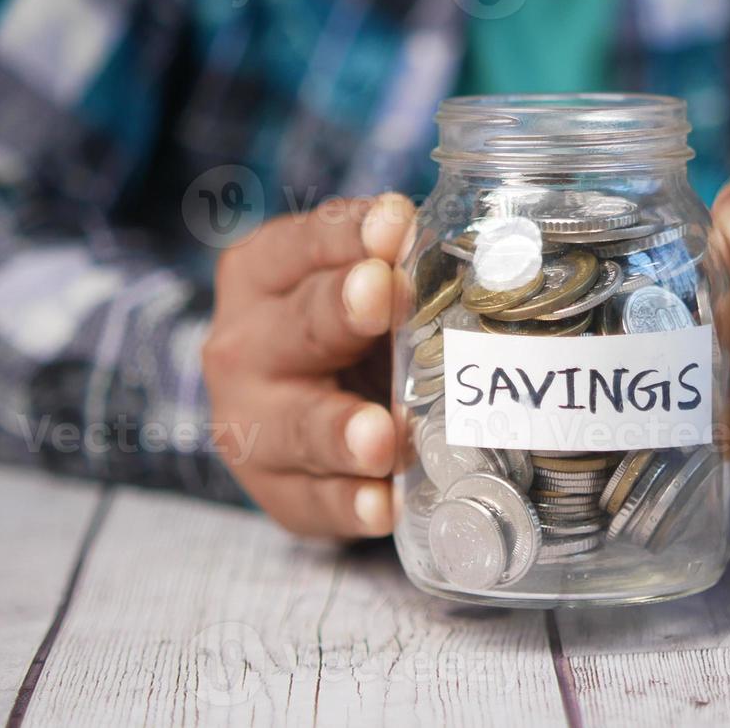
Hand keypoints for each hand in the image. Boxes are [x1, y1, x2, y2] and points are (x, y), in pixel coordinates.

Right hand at [202, 193, 414, 538]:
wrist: (303, 419)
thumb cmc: (348, 333)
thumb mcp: (360, 286)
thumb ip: (400, 265)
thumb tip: (486, 248)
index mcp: (261, 274)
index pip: (303, 244)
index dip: (349, 234)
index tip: (396, 224)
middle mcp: (244, 345)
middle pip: (299, 325)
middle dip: (341, 311)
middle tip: (382, 295)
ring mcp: (252, 424)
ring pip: (299, 424)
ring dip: (342, 430)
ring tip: (382, 437)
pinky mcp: (277, 492)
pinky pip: (313, 502)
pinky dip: (350, 506)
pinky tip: (382, 505)